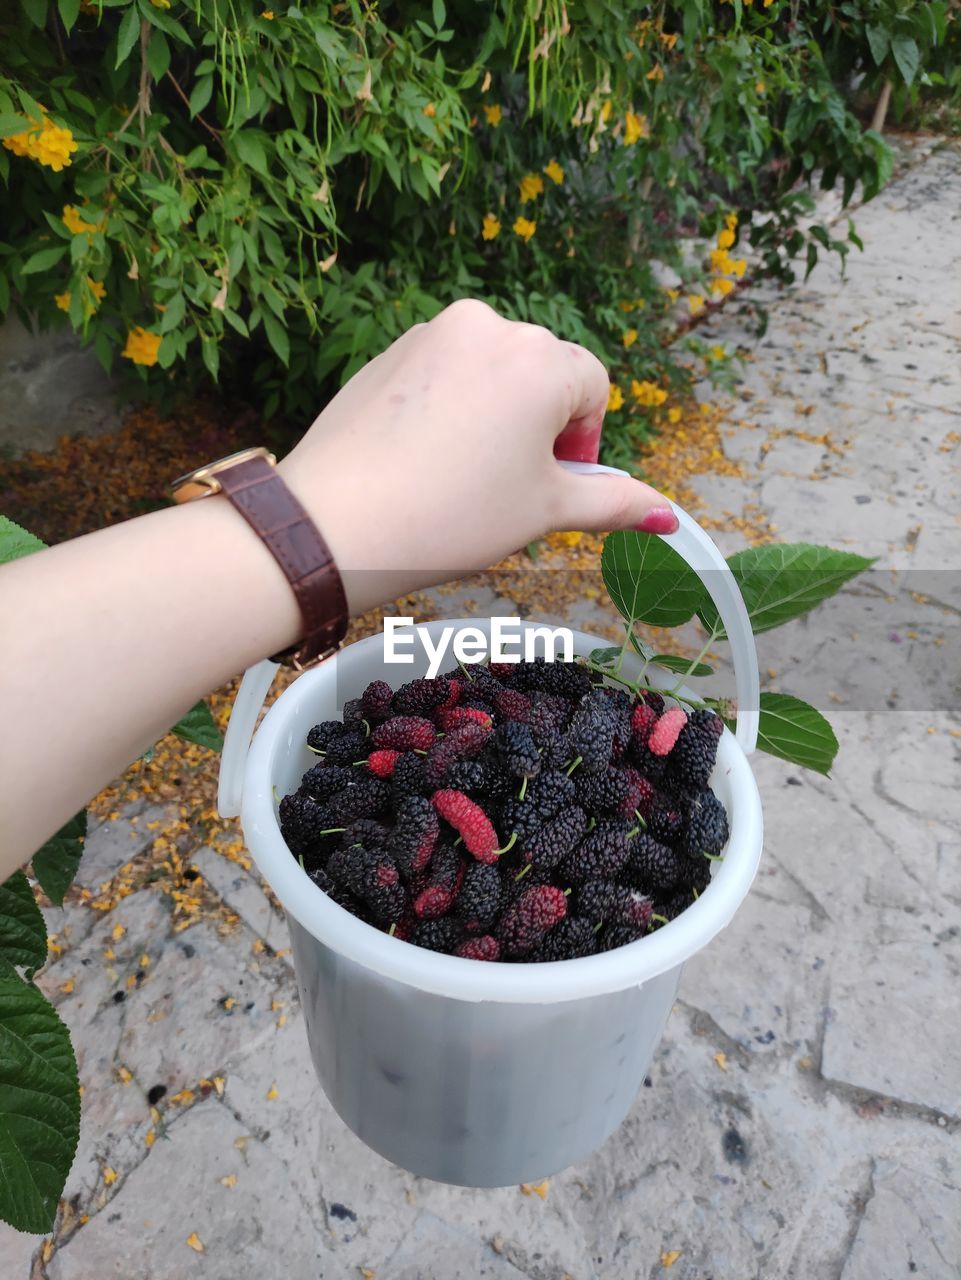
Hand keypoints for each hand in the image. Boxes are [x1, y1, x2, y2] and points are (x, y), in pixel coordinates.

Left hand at [278, 299, 675, 610]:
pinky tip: (427, 459)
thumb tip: (668, 514)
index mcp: (540, 358)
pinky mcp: (390, 352)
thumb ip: (613, 503)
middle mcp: (489, 327)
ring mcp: (432, 334)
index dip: (582, 441)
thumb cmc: (451, 516)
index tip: (552, 483)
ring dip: (495, 415)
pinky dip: (449, 409)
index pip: (593, 386)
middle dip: (539, 426)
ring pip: (490, 372)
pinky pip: (443, 374)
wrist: (335, 523)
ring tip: (464, 475)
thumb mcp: (545, 511)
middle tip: (509, 486)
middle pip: (542, 373)